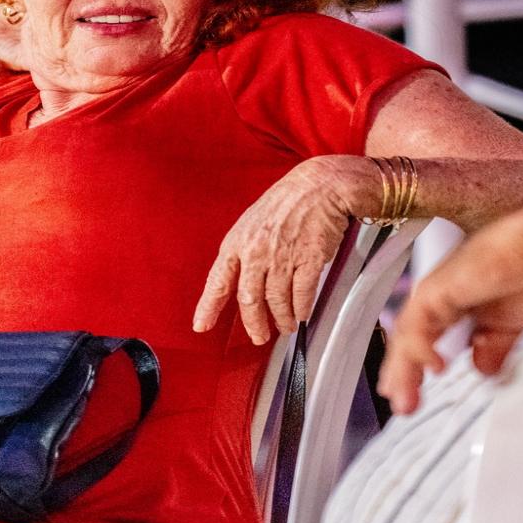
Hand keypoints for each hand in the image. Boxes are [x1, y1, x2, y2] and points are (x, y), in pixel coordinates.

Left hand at [193, 156, 368, 344]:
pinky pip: (302, 294)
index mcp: (238, 242)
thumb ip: (243, 251)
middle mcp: (257, 252)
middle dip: (254, 324)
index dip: (209, 306)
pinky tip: (301, 314)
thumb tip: (238, 280)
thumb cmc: (287, 202)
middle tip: (259, 336)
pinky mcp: (309, 260)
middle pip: (249, 300)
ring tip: (285, 326)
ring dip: (281, 319)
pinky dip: (301, 309)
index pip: (218, 281)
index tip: (202, 325)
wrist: (320, 186)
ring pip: (276, 301)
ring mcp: (283, 257)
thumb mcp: (252, 222)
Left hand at [377, 208, 522, 414]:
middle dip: (403, 377)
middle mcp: (438, 298)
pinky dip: (422, 350)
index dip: (415, 370)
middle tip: (403, 405)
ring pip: (407, 338)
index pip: (423, 342)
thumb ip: (493, 348)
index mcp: (453, 305)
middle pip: (408, 342)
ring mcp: (434, 294)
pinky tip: (434, 368)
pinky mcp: (436, 291)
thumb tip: (484, 368)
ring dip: (404, 371)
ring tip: (406, 398)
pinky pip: (418, 327)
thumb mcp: (509, 325)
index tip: (413, 395)